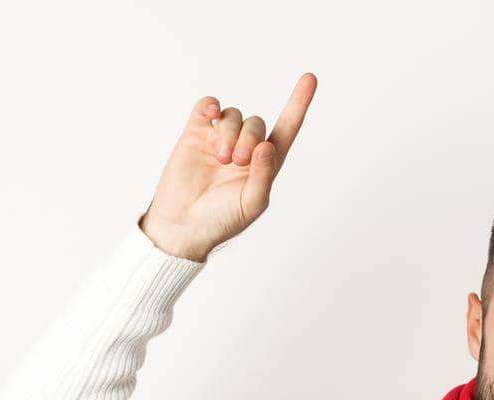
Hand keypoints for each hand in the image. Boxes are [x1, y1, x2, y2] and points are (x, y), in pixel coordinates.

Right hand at [139, 72, 317, 261]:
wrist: (184, 225)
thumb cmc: (222, 220)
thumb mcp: (252, 204)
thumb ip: (264, 175)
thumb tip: (267, 145)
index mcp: (264, 164)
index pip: (286, 129)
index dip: (298, 104)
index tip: (310, 79)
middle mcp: (244, 148)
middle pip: (256, 123)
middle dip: (249, 138)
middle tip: (237, 161)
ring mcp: (219, 139)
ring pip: (233, 116)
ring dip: (230, 133)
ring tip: (221, 158)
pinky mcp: (195, 134)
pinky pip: (207, 107)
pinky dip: (210, 105)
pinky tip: (211, 114)